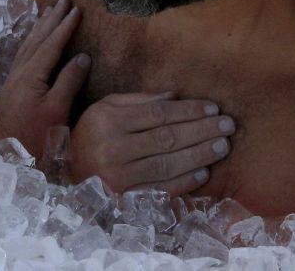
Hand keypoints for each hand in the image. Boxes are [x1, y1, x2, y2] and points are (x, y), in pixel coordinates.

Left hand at [0, 0, 88, 161]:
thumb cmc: (37, 139)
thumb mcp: (58, 110)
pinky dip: (31, 42)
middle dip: (51, 19)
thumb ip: (69, 81)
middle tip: (63, 0)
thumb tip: (83, 56)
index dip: (64, 26)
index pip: (50, 44)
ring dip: (39, 28)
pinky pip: (22, 56)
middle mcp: (18, 74)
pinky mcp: (11, 91)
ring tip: (48, 12)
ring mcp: (12, 82)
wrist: (11, 161)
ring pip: (27, 46)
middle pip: (36, 40)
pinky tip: (34, 42)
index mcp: (30, 76)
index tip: (77, 9)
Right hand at [68, 92, 234, 195]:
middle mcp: (113, 149)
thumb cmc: (90, 134)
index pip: (158, 114)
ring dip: (200, 155)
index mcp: (108, 121)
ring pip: (168, 164)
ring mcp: (119, 177)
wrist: (66, 174)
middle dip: (202, 131)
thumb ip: (138, 100)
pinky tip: (204, 172)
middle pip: (168, 138)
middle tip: (228, 126)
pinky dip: (184, 182)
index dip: (189, 111)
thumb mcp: (105, 109)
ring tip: (223, 146)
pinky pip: (161, 190)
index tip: (213, 107)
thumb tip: (174, 96)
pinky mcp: (125, 199)